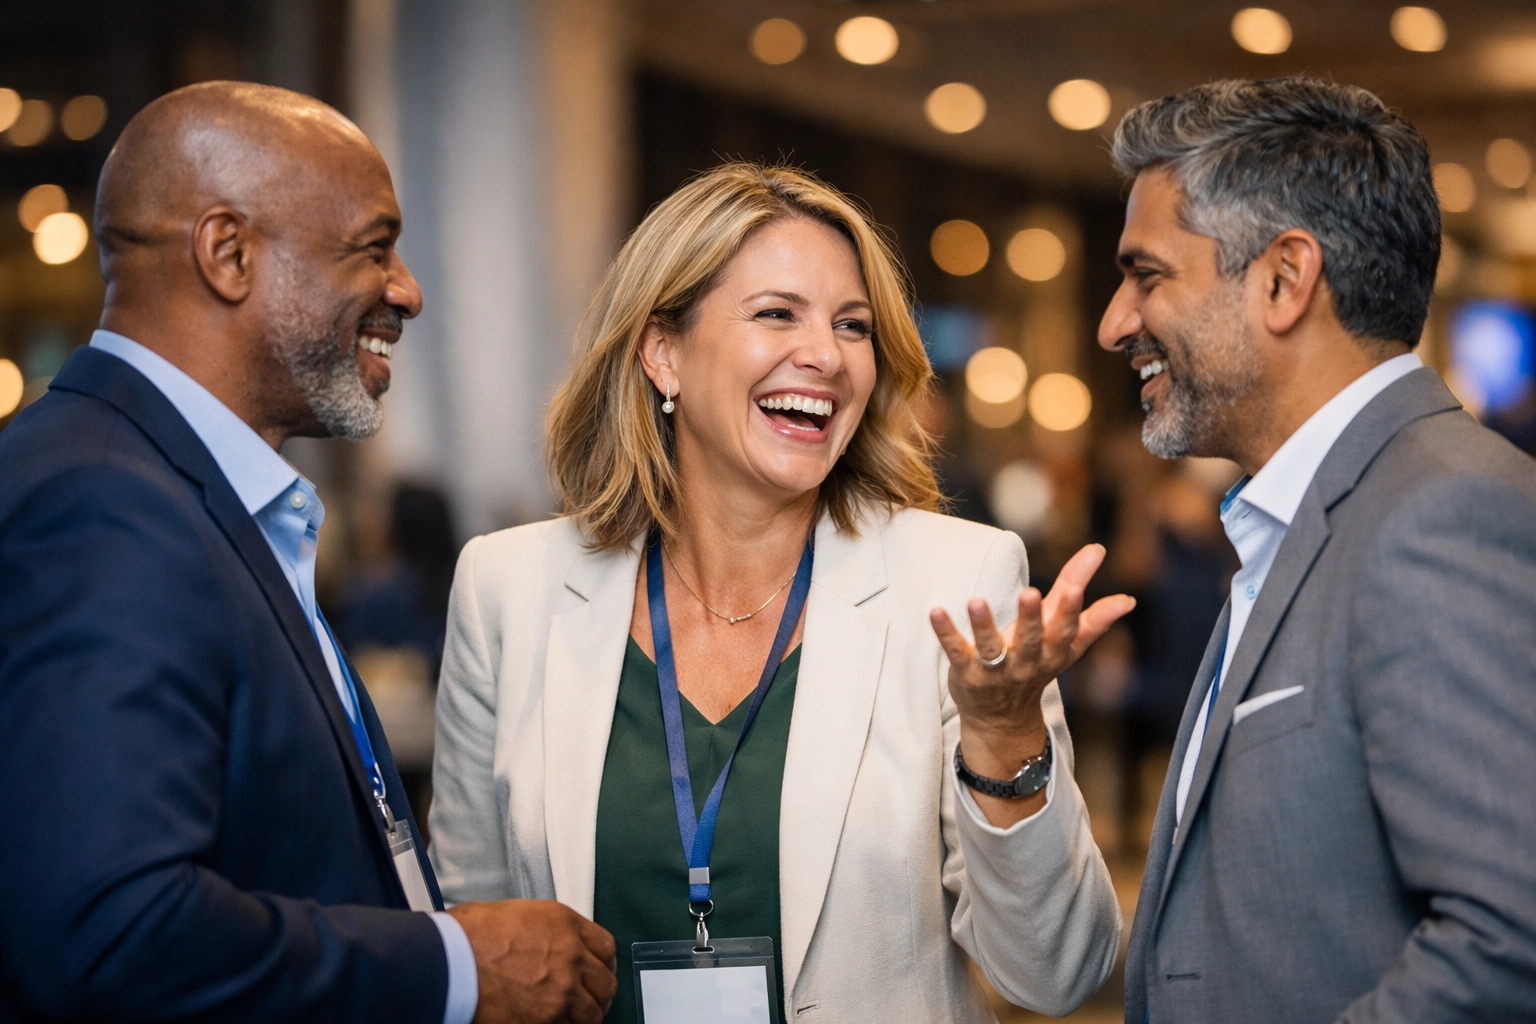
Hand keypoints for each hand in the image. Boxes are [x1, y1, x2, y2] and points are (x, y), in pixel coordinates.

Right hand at [448, 899, 617, 1023]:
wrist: (449, 962)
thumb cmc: (468, 935)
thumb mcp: (516, 913)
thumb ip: (544, 930)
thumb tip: (545, 942)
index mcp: (565, 925)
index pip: (606, 947)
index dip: (603, 963)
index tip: (598, 970)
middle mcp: (571, 959)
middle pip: (605, 985)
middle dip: (597, 994)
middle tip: (587, 999)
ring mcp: (561, 994)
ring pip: (591, 1015)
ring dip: (583, 1017)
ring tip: (569, 1017)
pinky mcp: (545, 1023)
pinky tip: (551, 1023)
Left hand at [930, 544, 1133, 821]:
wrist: (1002, 719)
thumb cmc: (1037, 667)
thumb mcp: (1065, 644)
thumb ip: (1092, 615)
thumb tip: (1129, 600)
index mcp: (1053, 652)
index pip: (1065, 630)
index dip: (1070, 610)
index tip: (1075, 586)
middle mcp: (1027, 662)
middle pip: (1031, 639)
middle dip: (1031, 618)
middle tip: (1030, 592)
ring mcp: (995, 671)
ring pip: (991, 649)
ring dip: (984, 625)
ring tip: (976, 602)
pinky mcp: (966, 673)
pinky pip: (955, 651)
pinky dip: (946, 632)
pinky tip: (936, 611)